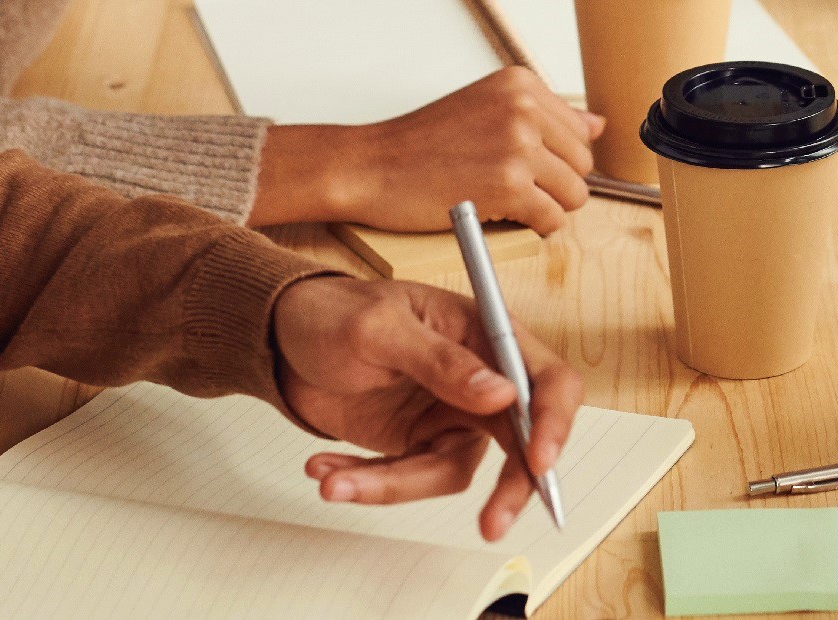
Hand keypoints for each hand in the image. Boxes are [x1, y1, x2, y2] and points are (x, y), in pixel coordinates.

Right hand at [254, 67, 598, 234]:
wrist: (370, 165)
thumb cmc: (419, 144)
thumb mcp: (485, 109)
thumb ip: (543, 117)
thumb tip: (598, 124)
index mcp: (521, 83)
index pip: (578, 130)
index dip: (553, 159)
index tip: (520, 166)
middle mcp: (524, 107)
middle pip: (582, 163)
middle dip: (554, 184)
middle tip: (508, 189)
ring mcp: (519, 145)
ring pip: (574, 194)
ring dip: (546, 208)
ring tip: (504, 203)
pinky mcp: (510, 185)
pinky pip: (553, 219)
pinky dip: (534, 227)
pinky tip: (499, 216)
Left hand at [272, 275, 580, 542]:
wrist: (283, 338)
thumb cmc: (335, 312)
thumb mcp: (380, 328)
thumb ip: (440, 360)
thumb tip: (502, 393)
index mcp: (483, 334)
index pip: (546, 380)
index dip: (554, 422)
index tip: (538, 462)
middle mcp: (477, 379)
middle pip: (519, 441)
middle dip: (508, 488)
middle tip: (493, 525)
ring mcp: (447, 415)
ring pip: (450, 473)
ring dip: (393, 485)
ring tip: (334, 479)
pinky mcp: (415, 443)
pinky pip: (407, 480)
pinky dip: (368, 482)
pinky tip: (327, 468)